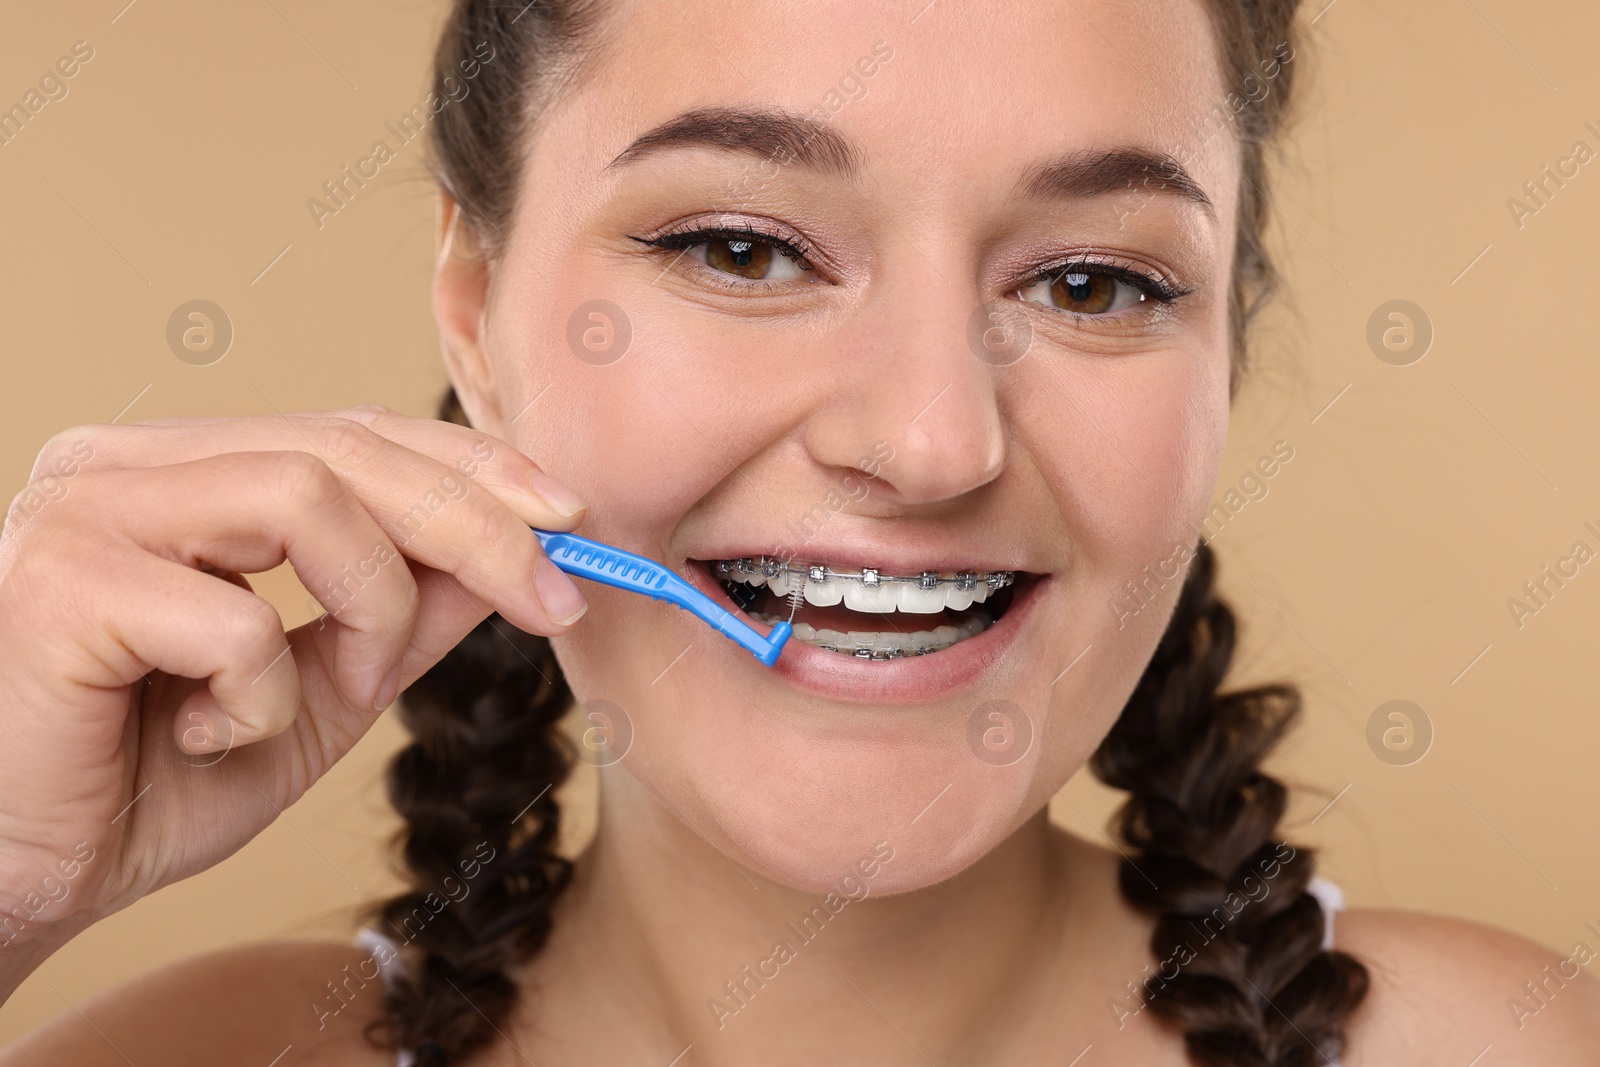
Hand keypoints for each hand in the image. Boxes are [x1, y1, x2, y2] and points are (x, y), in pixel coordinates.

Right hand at [0, 404, 586, 967]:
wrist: (16, 882)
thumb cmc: (148, 783)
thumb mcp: (317, 690)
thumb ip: (402, 613)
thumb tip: (512, 552)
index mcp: (183, 473)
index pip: (353, 431)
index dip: (472, 464)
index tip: (567, 517)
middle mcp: (128, 463)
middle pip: (346, 446)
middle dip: (477, 523)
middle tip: (555, 598)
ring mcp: (84, 507)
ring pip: (304, 495)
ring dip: (369, 605)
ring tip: (344, 680)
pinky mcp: (60, 578)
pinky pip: (232, 616)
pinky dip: (259, 693)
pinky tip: (210, 731)